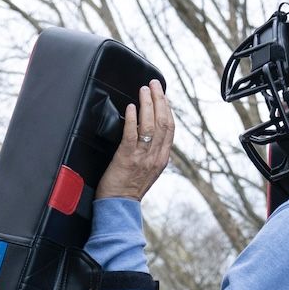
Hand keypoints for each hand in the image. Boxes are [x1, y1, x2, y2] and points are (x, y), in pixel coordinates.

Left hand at [97, 80, 174, 201]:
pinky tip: (130, 107)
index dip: (167, 108)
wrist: (118, 205)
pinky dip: (132, 119)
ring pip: (150, 126)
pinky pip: (132, 134)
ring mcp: (142, 157)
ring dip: (147, 104)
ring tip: (143, 90)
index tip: (162, 94)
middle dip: (159, 100)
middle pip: (163, 122)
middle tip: (153, 84)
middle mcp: (155, 156)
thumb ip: (152, 151)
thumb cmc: (128, 187)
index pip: (170, 128)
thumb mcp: (148, 169)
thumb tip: (149, 132)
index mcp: (162, 158)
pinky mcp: (127, 158)